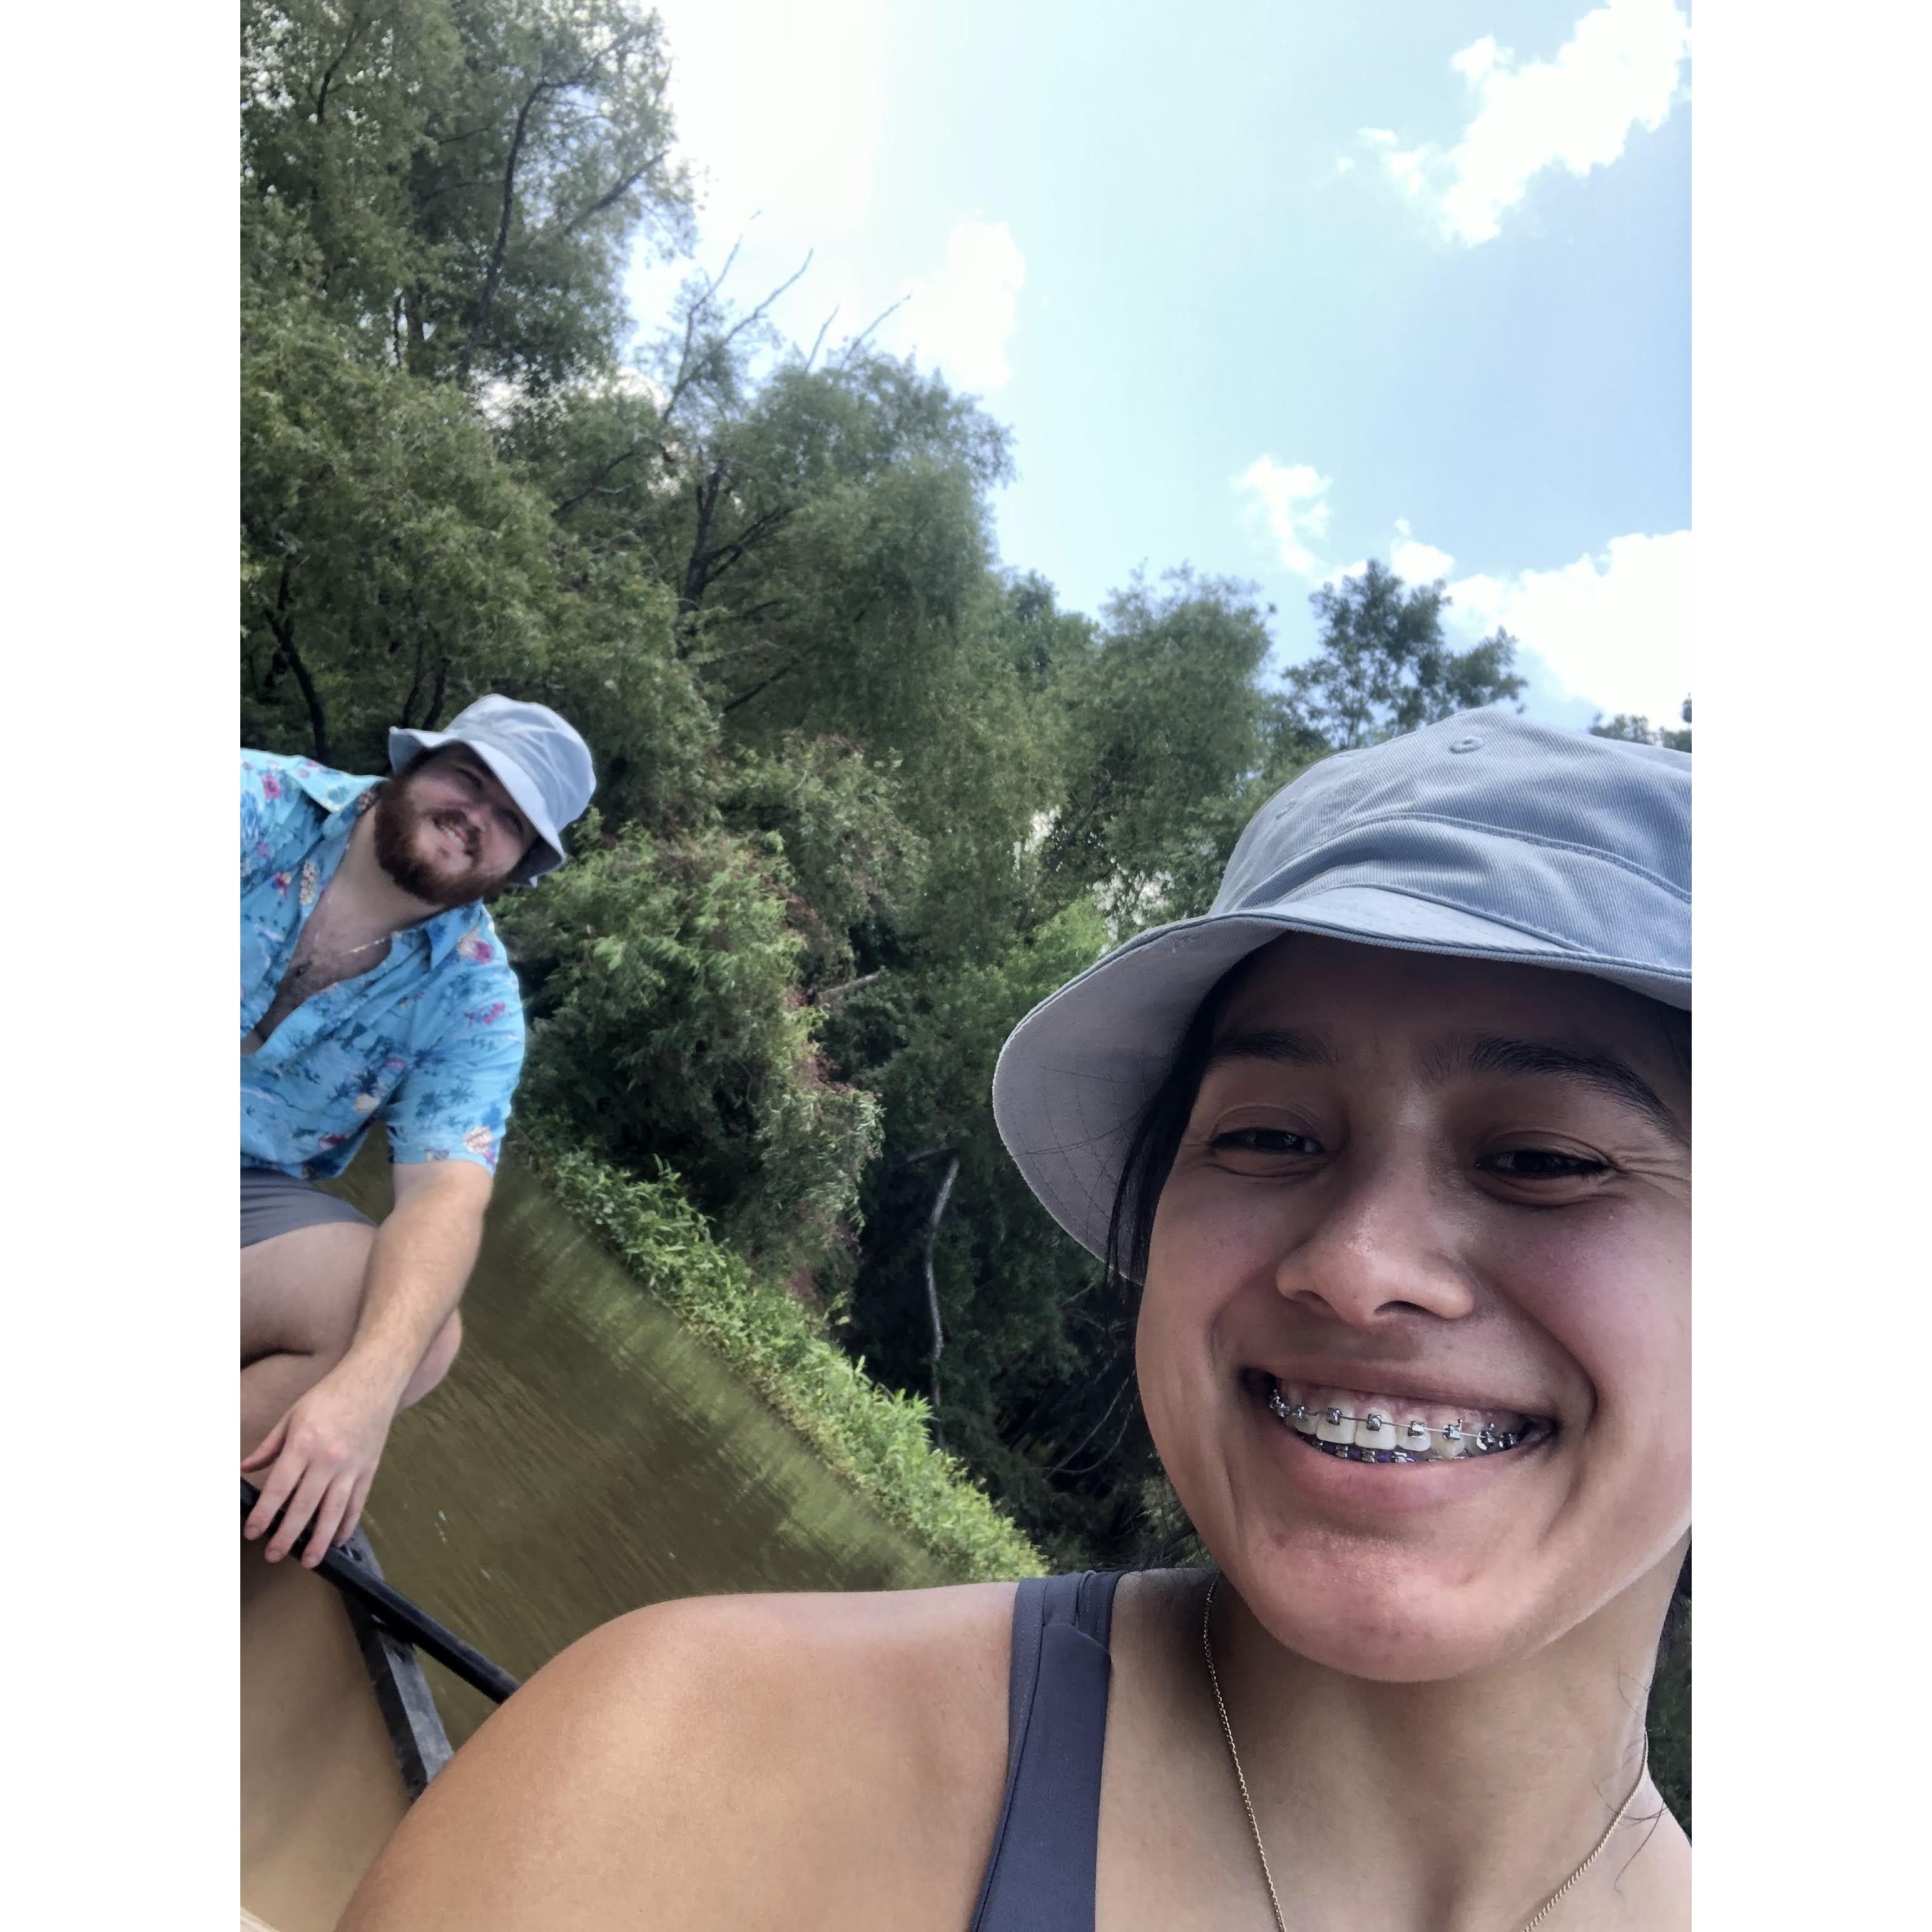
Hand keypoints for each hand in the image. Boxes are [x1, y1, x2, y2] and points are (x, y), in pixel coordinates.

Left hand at [241, 1363, 398, 1565]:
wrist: (373, 1381)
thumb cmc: (330, 1396)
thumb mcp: (292, 1415)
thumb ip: (269, 1446)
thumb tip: (244, 1469)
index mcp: (303, 1444)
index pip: (279, 1488)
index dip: (264, 1513)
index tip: (252, 1532)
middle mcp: (328, 1459)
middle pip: (304, 1506)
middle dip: (287, 1535)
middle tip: (273, 1555)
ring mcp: (351, 1467)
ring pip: (333, 1512)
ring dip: (319, 1540)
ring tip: (308, 1561)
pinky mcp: (368, 1469)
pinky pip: (357, 1504)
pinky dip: (347, 1525)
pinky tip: (336, 1539)